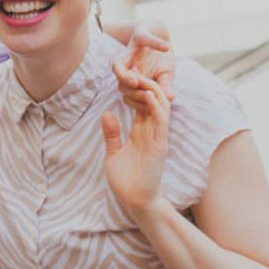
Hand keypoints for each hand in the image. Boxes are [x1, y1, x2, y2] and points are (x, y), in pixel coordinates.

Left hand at [100, 82, 170, 217]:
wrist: (135, 201)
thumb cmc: (125, 181)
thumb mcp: (114, 152)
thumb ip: (112, 134)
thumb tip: (106, 113)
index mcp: (142, 131)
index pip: (143, 103)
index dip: (137, 88)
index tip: (127, 73)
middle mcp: (152, 131)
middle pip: (154, 99)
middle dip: (146, 82)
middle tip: (135, 68)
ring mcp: (158, 136)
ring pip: (161, 105)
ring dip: (152, 90)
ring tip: (141, 76)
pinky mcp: (160, 144)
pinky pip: (161, 121)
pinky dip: (156, 106)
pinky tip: (148, 94)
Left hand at [114, 19, 175, 102]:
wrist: (159, 34)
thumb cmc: (160, 59)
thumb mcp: (165, 75)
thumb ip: (164, 86)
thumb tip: (171, 99)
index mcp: (133, 79)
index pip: (128, 95)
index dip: (135, 102)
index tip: (147, 107)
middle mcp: (127, 68)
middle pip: (119, 84)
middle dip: (129, 93)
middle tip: (142, 97)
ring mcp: (130, 52)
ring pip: (117, 66)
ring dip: (125, 76)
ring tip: (136, 81)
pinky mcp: (140, 34)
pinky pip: (144, 39)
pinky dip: (155, 43)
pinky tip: (166, 48)